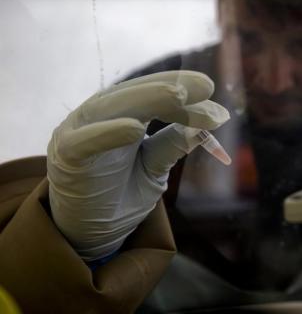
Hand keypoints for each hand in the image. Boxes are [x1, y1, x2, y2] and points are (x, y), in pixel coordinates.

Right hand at [47, 71, 229, 260]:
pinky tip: (136, 129)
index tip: (214, 98)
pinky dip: (109, 133)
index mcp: (120, 116)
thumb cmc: (119, 196)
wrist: (89, 236)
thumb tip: (213, 117)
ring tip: (179, 96)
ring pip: (111, 107)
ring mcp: (79, 133)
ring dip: (147, 99)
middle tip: (206, 86)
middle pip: (134, 95)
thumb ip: (173, 143)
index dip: (183, 92)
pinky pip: (85, 141)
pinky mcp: (66, 157)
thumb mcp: (154, 168)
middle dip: (170, 88)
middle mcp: (99, 118)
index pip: (153, 96)